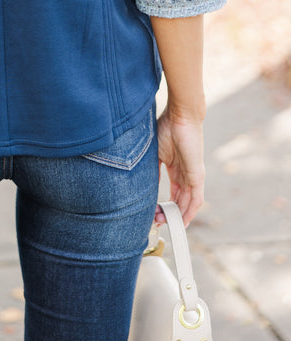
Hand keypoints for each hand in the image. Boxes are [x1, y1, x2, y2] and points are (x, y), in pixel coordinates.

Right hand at [154, 103, 204, 227]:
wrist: (181, 115)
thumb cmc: (167, 127)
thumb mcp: (155, 152)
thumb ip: (151, 168)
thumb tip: (141, 183)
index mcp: (176, 168)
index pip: (173, 193)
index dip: (164, 205)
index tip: (153, 214)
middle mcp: (187, 174)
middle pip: (181, 201)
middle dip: (169, 214)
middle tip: (156, 222)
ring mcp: (194, 175)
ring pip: (188, 203)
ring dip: (178, 216)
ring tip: (166, 224)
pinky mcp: (198, 175)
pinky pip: (196, 199)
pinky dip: (190, 212)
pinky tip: (182, 221)